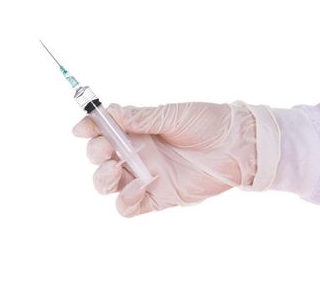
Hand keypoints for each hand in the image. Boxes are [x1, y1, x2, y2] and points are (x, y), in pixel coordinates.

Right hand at [72, 102, 256, 216]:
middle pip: (99, 157)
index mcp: (138, 130)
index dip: (88, 129)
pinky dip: (125, 200)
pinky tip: (140, 186)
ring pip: (108, 184)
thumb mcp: (172, 115)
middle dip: (95, 152)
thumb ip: (140, 118)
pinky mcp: (157, 197)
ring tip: (115, 168)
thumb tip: (108, 112)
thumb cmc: (208, 123)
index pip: (103, 130)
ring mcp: (144, 176)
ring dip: (102, 178)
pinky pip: (129, 207)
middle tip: (106, 148)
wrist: (238, 147)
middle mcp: (137, 153)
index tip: (82, 129)